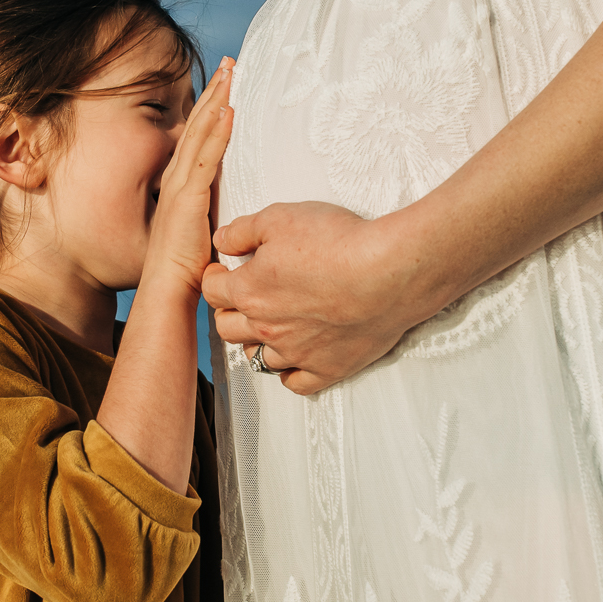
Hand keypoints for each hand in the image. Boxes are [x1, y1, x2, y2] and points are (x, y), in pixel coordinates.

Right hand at [141, 57, 233, 297]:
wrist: (166, 291)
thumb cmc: (183, 269)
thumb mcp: (201, 230)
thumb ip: (211, 212)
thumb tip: (231, 208)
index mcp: (181, 184)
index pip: (197, 136)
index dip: (211, 107)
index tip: (226, 83)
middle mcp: (176, 179)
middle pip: (198, 124)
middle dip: (214, 91)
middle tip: (232, 62)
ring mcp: (180, 186)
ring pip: (200, 133)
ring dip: (216, 101)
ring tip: (232, 73)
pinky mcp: (186, 198)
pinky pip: (205, 158)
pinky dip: (217, 132)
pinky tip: (229, 112)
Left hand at [201, 202, 437, 394]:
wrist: (390, 272)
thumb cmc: (339, 242)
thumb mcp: (281, 218)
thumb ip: (243, 230)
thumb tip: (222, 240)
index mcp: (250, 291)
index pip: (212, 291)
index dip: (214, 278)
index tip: (220, 273)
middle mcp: (266, 328)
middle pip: (227, 328)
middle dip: (229, 310)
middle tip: (241, 298)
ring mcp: (296, 353)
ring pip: (257, 358)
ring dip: (256, 342)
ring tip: (267, 327)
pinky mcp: (327, 368)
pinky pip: (295, 383)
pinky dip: (289, 373)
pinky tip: (293, 361)